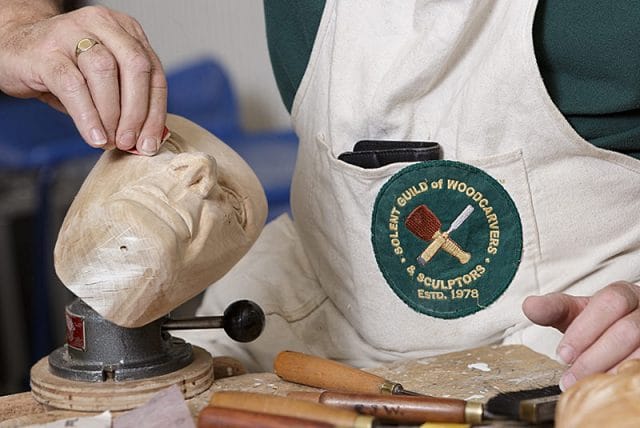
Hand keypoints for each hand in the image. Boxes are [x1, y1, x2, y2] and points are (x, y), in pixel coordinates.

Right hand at [0, 5, 165, 154]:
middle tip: (130, 142)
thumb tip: (147, 140)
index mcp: (126, 30)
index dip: (156, 112)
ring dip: (112, 114)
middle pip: (135, 66)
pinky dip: (87, 115)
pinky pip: (73, 85)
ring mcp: (72, 33)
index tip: (151, 143)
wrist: (13, 48)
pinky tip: (94, 136)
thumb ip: (127, 103)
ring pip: (105, 71)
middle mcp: (102, 24)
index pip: (153, 72)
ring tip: (110, 141)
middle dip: (138, 112)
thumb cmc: (66, 68)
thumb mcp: (103, 83)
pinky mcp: (46, 52)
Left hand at [523, 281, 639, 389]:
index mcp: (623, 295)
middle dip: (593, 356)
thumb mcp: (576, 313)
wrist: (630, 337)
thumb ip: (554, 310)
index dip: (584, 330)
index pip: (609, 303)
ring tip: (586, 384)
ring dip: (611, 370)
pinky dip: (627, 376)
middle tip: (569, 376)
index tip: (562, 354)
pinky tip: (609, 385)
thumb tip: (529, 306)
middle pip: (627, 330)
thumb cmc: (601, 325)